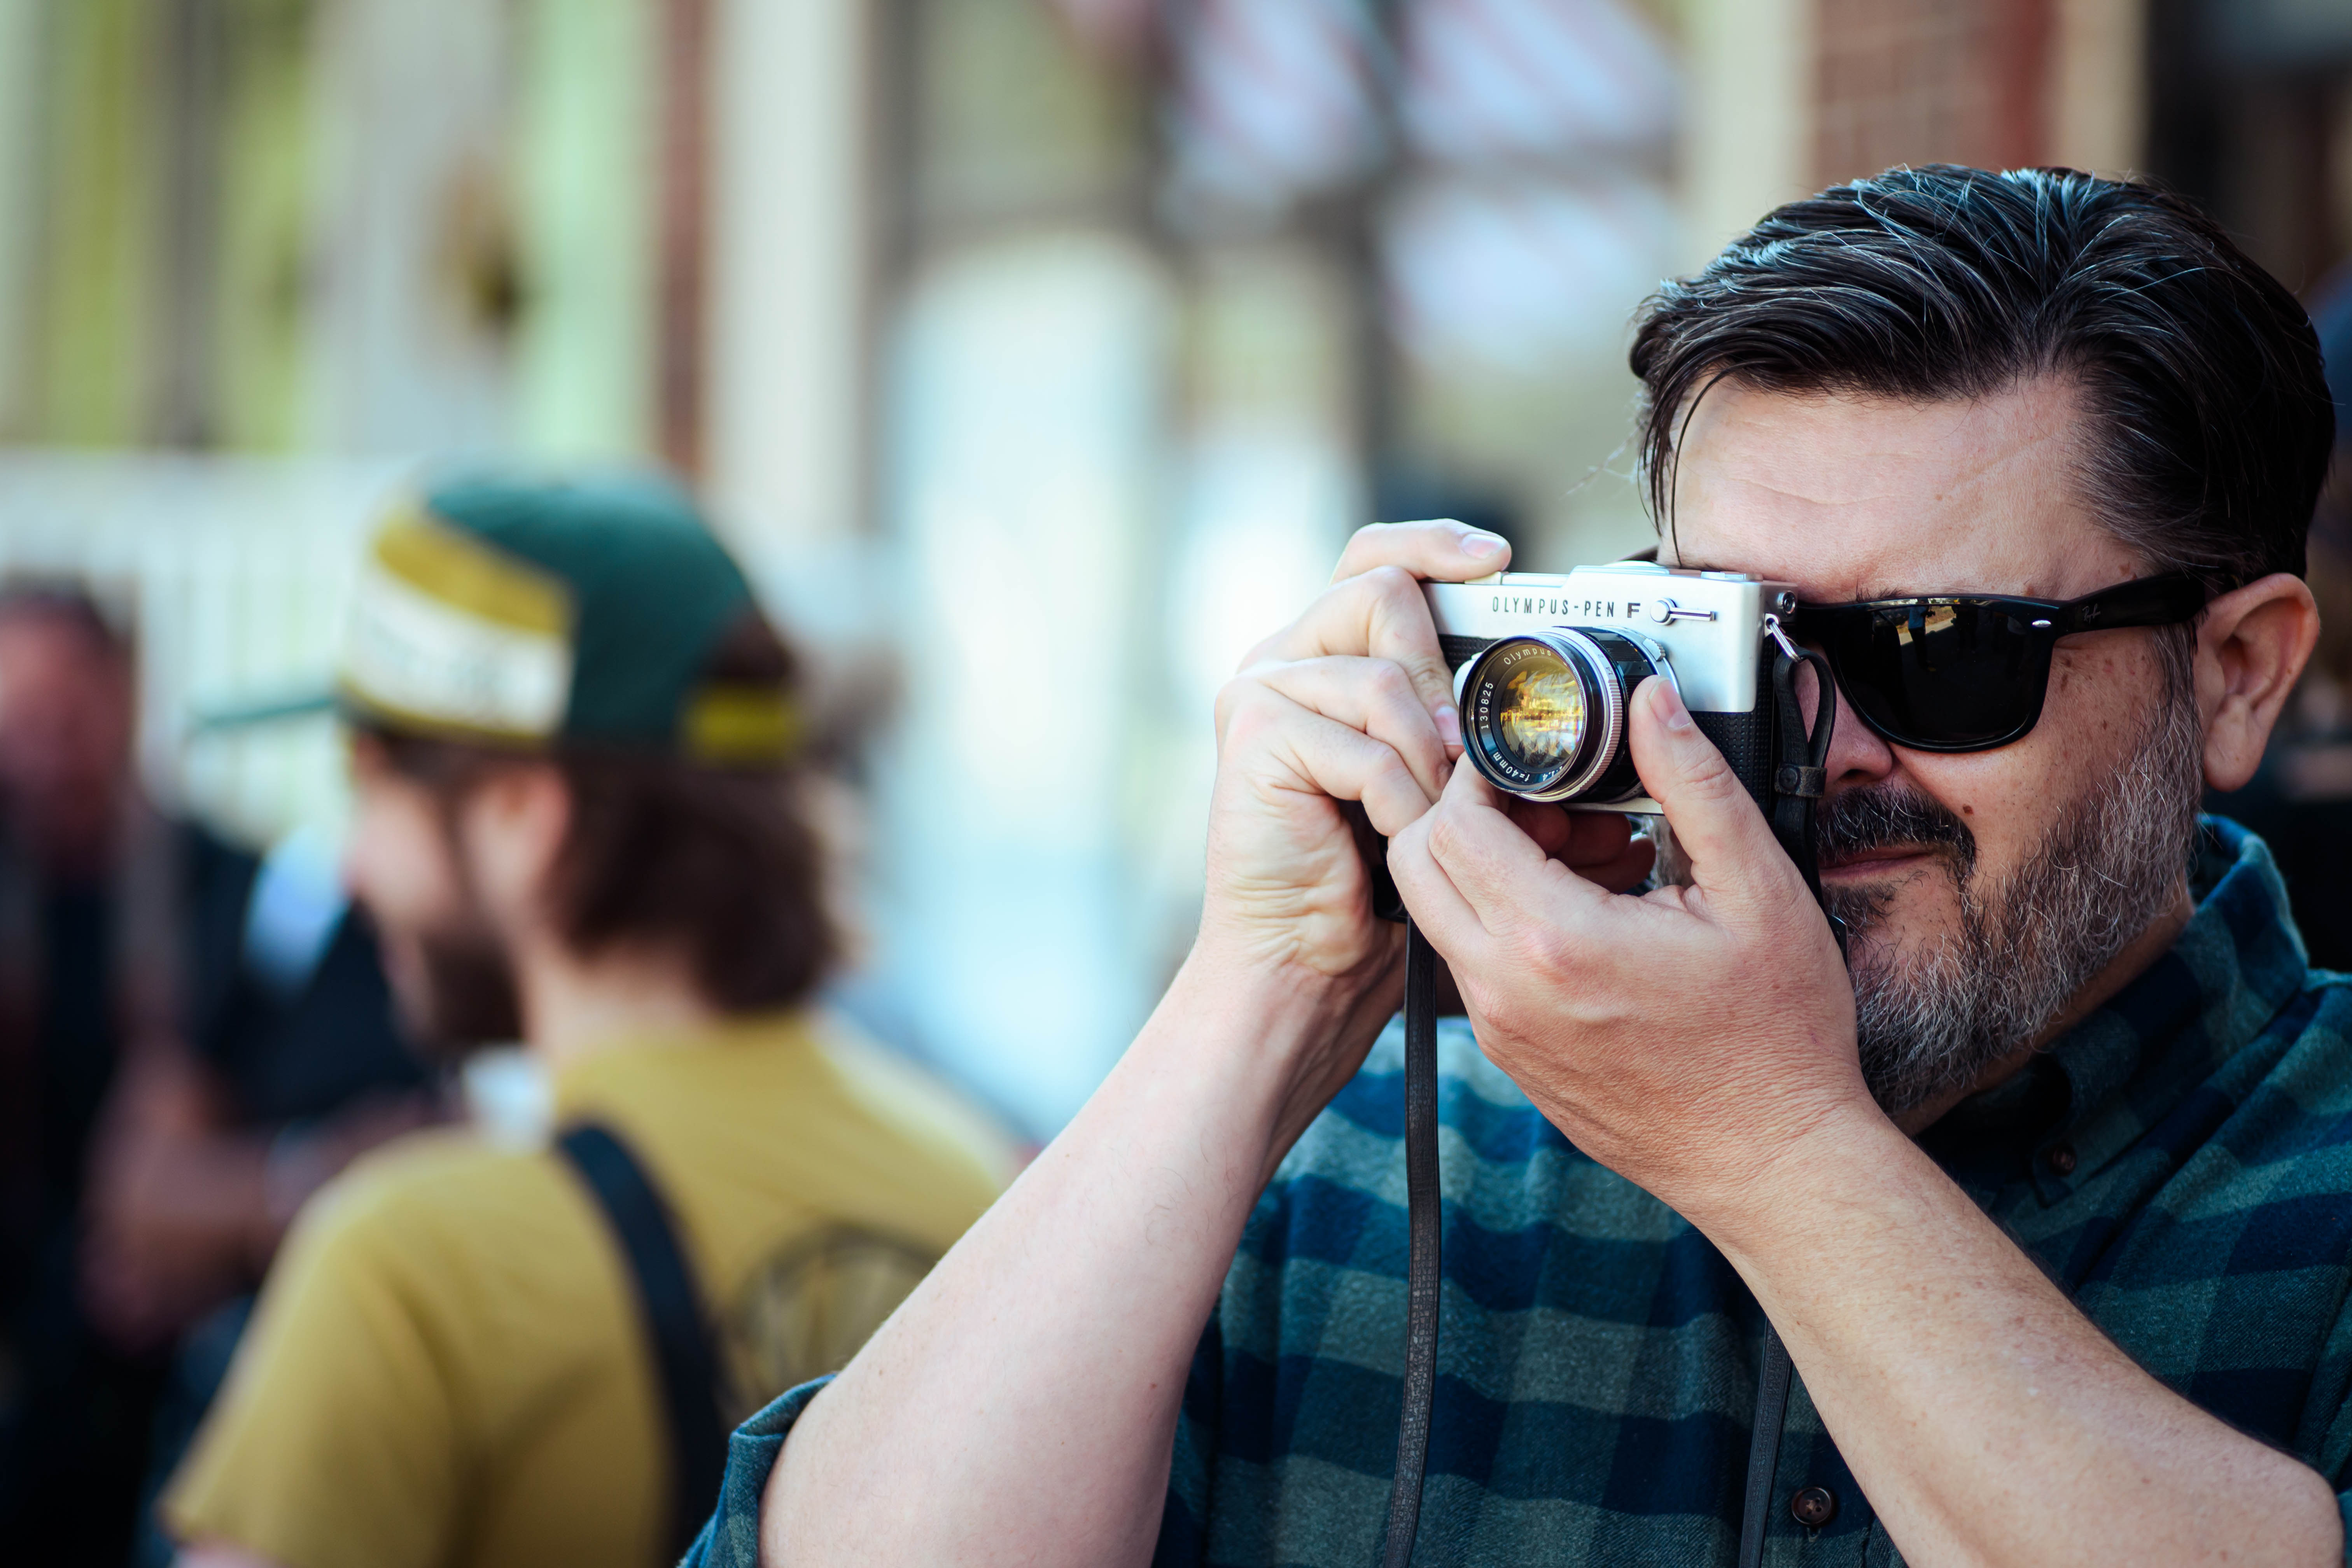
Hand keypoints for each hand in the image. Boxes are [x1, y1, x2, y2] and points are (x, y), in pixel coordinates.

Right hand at [1198, 520, 1501, 995]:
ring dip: (1427, 757)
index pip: (1376, 558)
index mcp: (1329, 655)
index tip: (1497, 562)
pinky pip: (1363, 742)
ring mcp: (1261, 690)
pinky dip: (1396, 798)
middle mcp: (1285, 658)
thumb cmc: (1376, 883)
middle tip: (1460, 753)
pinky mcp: (1253, 733)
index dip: (1435, 545)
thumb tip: (1587, 715)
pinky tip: (1392, 836)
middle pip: (1382, 592)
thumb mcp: (1446, 790)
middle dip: (1443, 675)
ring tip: (1426, 815)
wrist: (1307, 961)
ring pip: (1384, 675)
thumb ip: (1483, 737)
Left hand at [1387, 675, 1869, 1214]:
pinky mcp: (1508, 1054)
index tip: (1533, 758)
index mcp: (1555, 944)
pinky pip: (1471, 961)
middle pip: (1416, 862)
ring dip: (1488, 865)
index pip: (1451, 823)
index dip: (1480, 772)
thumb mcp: (1756, 889)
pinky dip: (1505, 919)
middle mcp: (1505, 991)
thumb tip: (1649, 702)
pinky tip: (1589, 911)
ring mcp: (1499, 1030)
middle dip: (1467, 811)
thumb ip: (1692, 781)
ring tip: (1586, 856)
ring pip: (1439, 912)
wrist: (1773, 1160)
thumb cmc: (1776, 1039)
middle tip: (1551, 802)